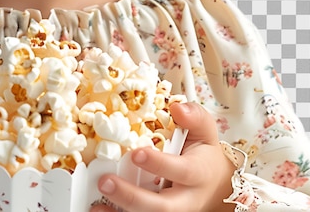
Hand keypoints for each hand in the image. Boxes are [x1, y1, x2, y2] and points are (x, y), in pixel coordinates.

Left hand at [94, 102, 235, 211]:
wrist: (212, 183)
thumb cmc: (202, 154)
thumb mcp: (203, 130)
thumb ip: (193, 116)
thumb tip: (176, 108)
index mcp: (197, 173)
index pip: (181, 171)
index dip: (158, 164)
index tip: (137, 153)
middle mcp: (184, 199)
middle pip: (162, 207)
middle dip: (132, 197)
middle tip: (106, 182)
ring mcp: (172, 211)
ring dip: (122, 211)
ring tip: (97, 204)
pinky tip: (99, 209)